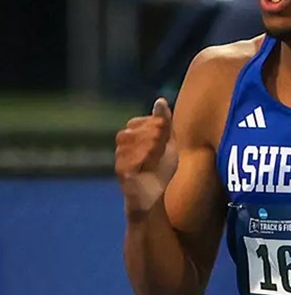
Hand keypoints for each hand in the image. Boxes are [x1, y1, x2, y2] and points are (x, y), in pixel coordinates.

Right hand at [115, 98, 179, 217]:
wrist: (154, 194)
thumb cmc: (161, 168)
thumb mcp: (168, 143)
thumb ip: (164, 122)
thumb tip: (160, 100)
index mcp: (133, 133)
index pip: (143, 121)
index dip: (158, 128)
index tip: (164, 139)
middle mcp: (123, 143)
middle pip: (137, 130)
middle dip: (155, 137)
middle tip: (161, 150)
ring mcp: (119, 156)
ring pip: (134, 142)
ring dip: (150, 148)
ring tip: (156, 157)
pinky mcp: (120, 170)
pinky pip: (130, 158)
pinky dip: (144, 160)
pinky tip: (149, 164)